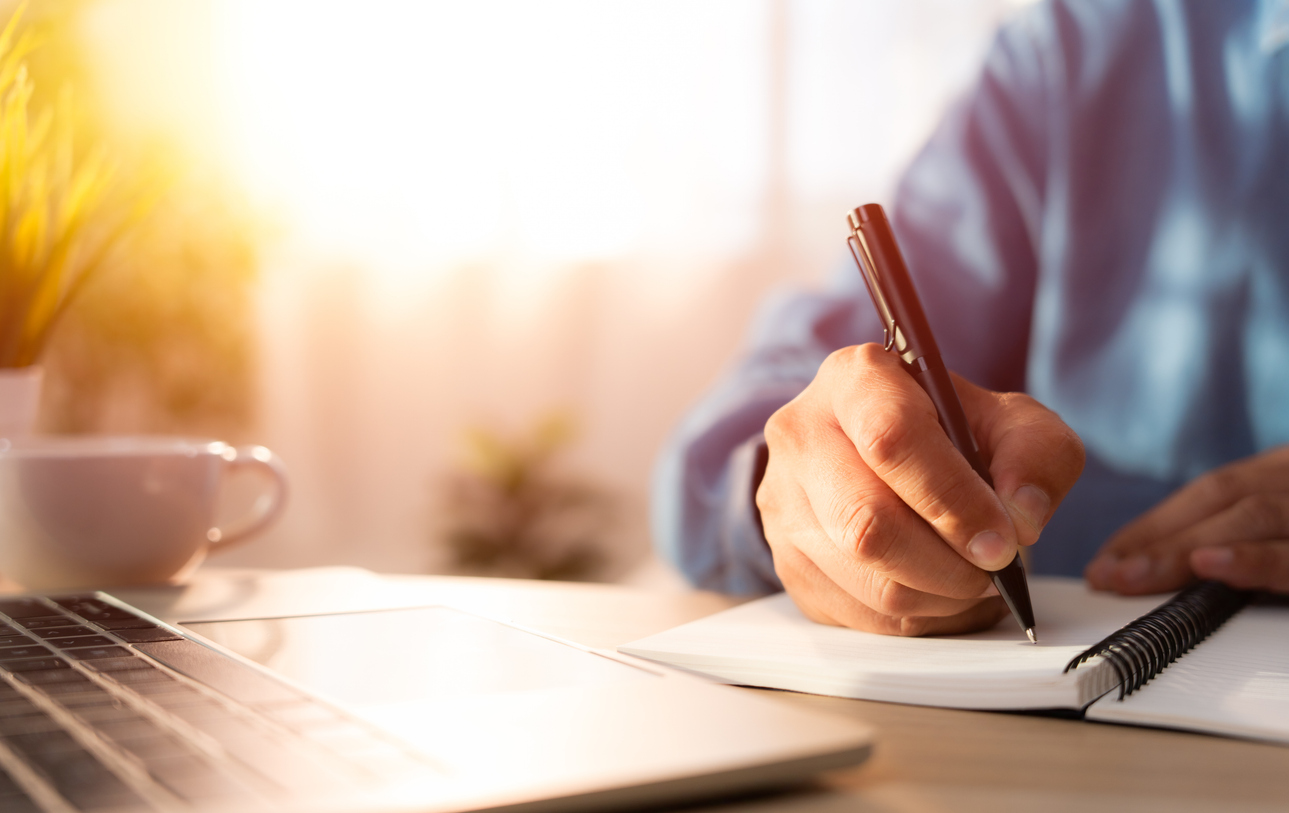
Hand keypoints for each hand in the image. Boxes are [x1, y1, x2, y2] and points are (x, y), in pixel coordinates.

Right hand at [756, 343, 1084, 634]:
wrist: (881, 455)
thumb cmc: (949, 434)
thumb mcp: (1010, 422)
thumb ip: (1035, 454)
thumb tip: (1021, 516)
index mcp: (853, 380)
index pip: (891, 439)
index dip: (953, 498)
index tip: (1003, 538)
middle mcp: (801, 435)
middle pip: (867, 522)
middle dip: (949, 563)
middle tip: (994, 568)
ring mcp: (783, 502)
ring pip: (865, 576)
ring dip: (938, 595)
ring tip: (973, 579)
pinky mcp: (785, 561)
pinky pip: (857, 612)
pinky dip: (915, 616)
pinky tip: (939, 592)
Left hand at [1085, 446, 1288, 594]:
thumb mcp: (1280, 525)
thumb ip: (1237, 532)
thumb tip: (1156, 568)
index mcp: (1282, 475)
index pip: (1209, 492)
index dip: (1152, 526)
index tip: (1105, 560)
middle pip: (1220, 498)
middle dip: (1155, 539)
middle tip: (1105, 575)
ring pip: (1250, 516)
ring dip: (1183, 547)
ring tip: (1133, 574)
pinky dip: (1250, 559)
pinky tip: (1208, 565)